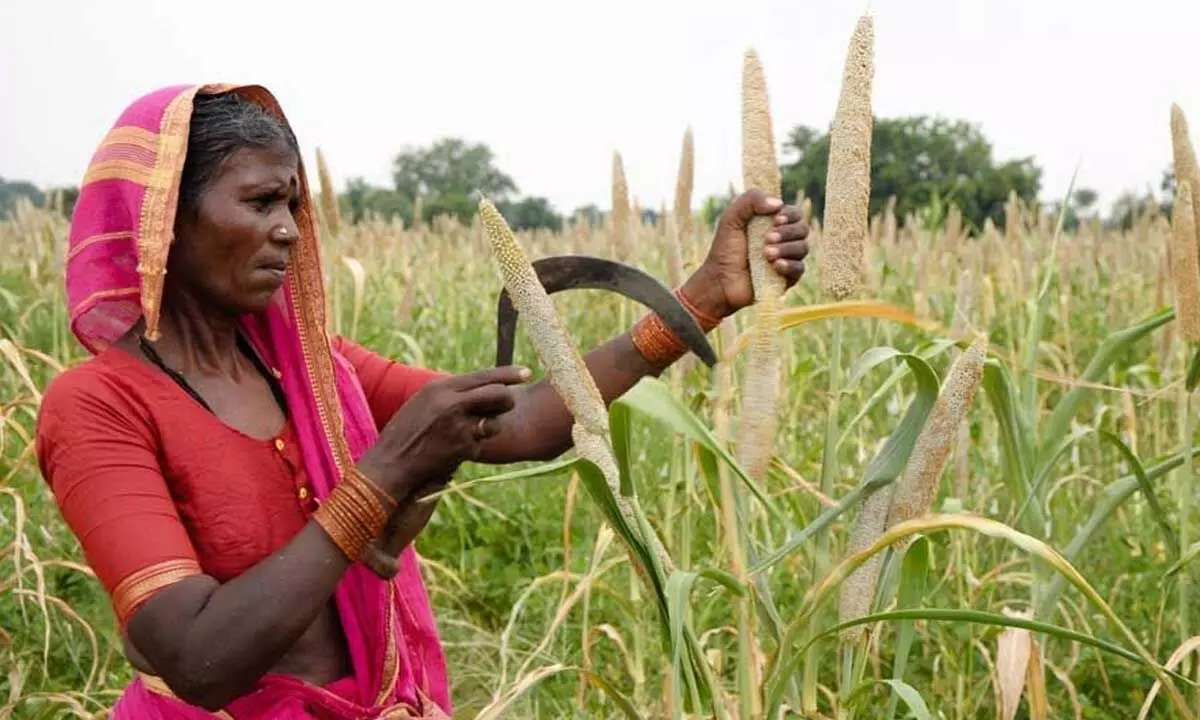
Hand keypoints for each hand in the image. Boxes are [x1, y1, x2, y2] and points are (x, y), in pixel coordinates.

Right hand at [356, 366, 530, 500]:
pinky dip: (472, 447)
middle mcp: (452, 404)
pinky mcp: (463, 449)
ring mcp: (459, 427)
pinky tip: (452, 450)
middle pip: (500, 395)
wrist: (392, 462)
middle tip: (504, 406)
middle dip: (507, 401)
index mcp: (442, 388)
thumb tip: (483, 386)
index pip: (484, 376)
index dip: (509, 374)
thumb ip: (452, 392)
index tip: (526, 372)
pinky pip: (481, 445)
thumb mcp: (425, 400)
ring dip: (488, 429)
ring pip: (495, 423)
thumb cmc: (407, 430)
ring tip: (466, 433)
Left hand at [681, 188, 809, 318]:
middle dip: (787, 232)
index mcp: (772, 224)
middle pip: (803, 229)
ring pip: (803, 248)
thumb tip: (778, 203)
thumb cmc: (724, 249)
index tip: (776, 219)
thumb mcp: (731, 218)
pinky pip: (799, 269)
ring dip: (786, 249)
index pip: (795, 213)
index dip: (790, 215)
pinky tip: (774, 266)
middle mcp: (783, 240)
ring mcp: (786, 259)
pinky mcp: (787, 278)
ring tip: (766, 254)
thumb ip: (750, 200)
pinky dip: (789, 265)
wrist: (720, 281)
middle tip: (767, 239)